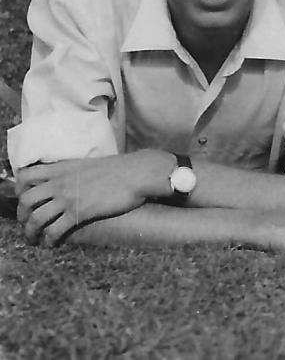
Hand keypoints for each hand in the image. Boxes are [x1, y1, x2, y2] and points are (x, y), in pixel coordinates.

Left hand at [16, 151, 168, 246]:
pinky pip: (54, 230)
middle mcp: (60, 183)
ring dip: (31, 233)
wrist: (139, 172)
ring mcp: (68, 198)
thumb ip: (77, 172)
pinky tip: (52, 244)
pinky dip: (49, 240)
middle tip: (28, 223)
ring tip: (35, 240)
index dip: (20, 190)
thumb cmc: (122, 168)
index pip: (26, 176)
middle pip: (26, 201)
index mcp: (62, 168)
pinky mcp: (79, 213)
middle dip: (22, 216)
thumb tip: (76, 181)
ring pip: (36, 219)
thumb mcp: (92, 164)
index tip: (25, 199)